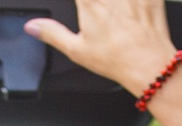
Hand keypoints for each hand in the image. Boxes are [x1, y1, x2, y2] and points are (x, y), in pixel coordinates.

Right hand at [24, 0, 179, 95]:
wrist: (149, 64)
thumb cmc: (116, 59)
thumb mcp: (77, 50)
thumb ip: (52, 34)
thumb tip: (32, 26)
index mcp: (88, 1)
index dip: (77, 1)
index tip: (82, 7)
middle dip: (93, 3)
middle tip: (95, 11)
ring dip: (113, 1)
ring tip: (112, 11)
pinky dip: (136, 1)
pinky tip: (128, 8)